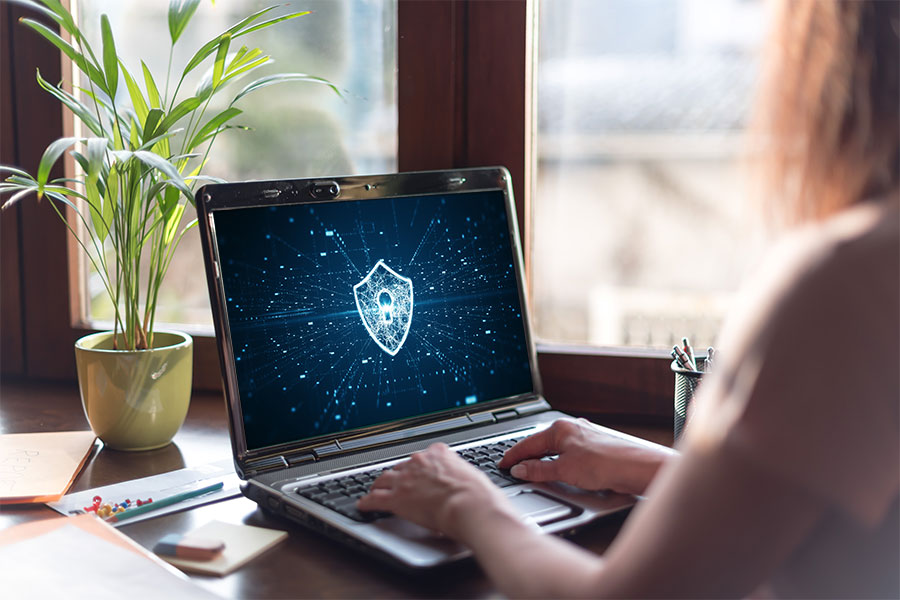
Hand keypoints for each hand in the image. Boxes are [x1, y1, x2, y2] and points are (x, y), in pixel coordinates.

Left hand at [357, 443, 516, 538]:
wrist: (471, 505)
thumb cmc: (478, 495)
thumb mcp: (472, 476)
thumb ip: (460, 476)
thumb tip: (464, 484)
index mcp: (439, 453)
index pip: (423, 457)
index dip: (418, 467)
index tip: (417, 472)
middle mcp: (419, 462)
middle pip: (401, 467)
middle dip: (399, 476)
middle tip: (397, 484)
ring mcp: (405, 479)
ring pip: (384, 479)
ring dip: (378, 485)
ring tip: (375, 490)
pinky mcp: (396, 498)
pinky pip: (375, 498)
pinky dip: (367, 502)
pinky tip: (363, 505)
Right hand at [498, 418, 674, 494]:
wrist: (637, 468)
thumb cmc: (605, 464)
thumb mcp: (564, 470)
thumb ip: (538, 470)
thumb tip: (520, 470)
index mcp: (560, 428)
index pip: (528, 443)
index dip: (513, 456)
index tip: (502, 464)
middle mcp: (572, 429)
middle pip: (542, 444)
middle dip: (527, 456)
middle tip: (513, 469)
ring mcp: (585, 438)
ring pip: (556, 450)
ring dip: (544, 461)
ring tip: (532, 473)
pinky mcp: (595, 450)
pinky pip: (568, 456)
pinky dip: (558, 464)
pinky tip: (559, 473)